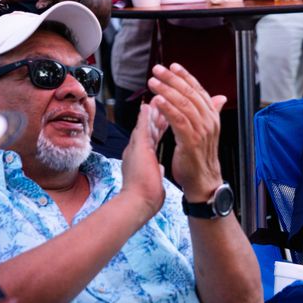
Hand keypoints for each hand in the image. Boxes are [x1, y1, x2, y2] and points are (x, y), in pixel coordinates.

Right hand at [118, 102, 166, 221]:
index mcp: (143, 158)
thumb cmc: (145, 197)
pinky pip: (142, 129)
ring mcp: (136, 148)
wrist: (139, 204)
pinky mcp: (138, 148)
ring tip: (157, 98)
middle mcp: (137, 151)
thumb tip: (160, 169)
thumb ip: (155, 171)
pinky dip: (146, 117)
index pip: (153, 138)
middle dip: (155, 114)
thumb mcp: (153, 179)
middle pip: (148, 128)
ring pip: (145, 125)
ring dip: (151, 112)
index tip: (165, 116)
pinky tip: (149, 106)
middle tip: (161, 100)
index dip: (159, 126)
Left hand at [147, 63, 226, 201]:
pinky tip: (158, 101)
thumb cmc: (200, 157)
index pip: (199, 90)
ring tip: (154, 82)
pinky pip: (179, 120)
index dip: (185, 77)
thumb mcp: (206, 131)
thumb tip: (219, 98)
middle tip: (158, 70)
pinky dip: (168, 109)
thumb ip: (210, 112)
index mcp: (212, 117)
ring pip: (184, 104)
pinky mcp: (191, 141)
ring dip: (167, 91)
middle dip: (173, 79)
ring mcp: (201, 131)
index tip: (172, 67)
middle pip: (190, 94)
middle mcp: (209, 121)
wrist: (203, 180)